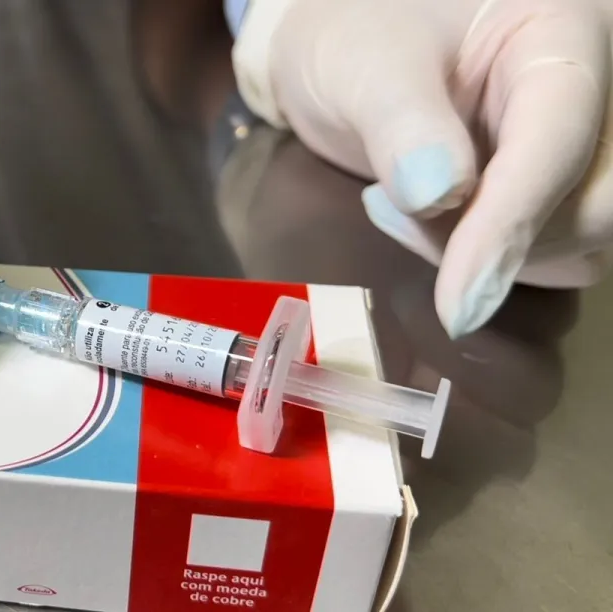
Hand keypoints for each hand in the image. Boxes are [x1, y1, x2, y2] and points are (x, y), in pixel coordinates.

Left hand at [231, 0, 612, 336]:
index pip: (560, 136)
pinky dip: (495, 256)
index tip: (460, 304)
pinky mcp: (565, 185)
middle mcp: (597, 87)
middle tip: (392, 209)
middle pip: (599, 202)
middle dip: (497, 237)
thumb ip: (400, 122)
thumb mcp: (362, 63)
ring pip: (584, 238)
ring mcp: (589, 140)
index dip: (511, 225)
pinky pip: (560, 251)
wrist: (347, 50)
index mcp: (562, 28)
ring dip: (491, 250)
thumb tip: (442, 195)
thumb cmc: (355, 35)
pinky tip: (428, 218)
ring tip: (400, 205)